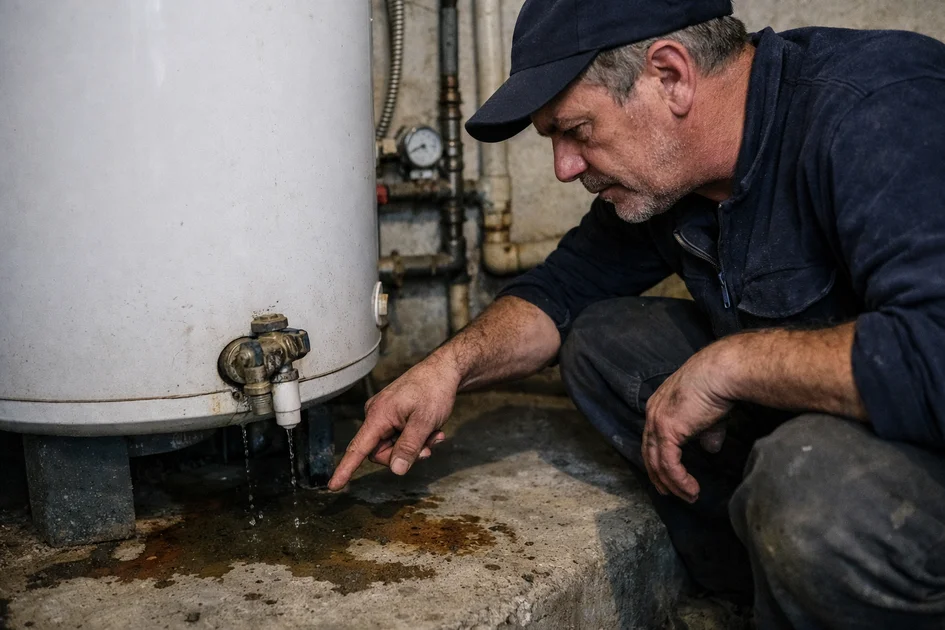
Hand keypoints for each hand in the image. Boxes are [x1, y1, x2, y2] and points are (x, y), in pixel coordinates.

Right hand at [327, 353, 460, 489]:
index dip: (346, 469)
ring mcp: (384, 415)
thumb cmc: (434, 390)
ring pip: (393, 446)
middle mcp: (376, 415)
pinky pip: (398, 436)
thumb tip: (396, 470)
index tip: (333, 486)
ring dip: (414, 446)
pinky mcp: (393, 415)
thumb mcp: (425, 422)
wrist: (444, 370)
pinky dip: (415, 437)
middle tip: (428, 448)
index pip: (358, 448)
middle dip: (404, 455)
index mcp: (378, 415)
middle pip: (380, 452)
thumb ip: (409, 447)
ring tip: (434, 434)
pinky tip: (432, 430)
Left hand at [643, 341, 736, 502]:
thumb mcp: (709, 415)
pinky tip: (692, 490)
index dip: (657, 460)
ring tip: (689, 497)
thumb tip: (710, 449)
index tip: (667, 477)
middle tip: (670, 493)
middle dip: (659, 477)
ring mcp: (657, 422)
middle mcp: (652, 413)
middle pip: (649, 453)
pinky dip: (679, 480)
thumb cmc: (718, 387)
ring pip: (658, 463)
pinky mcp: (668, 431)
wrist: (721, 373)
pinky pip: (669, 464)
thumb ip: (706, 433)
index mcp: (658, 407)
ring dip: (673, 484)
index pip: (652, 439)